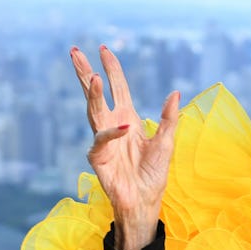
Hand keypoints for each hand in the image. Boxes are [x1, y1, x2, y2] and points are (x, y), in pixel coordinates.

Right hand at [70, 45, 179, 249]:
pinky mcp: (99, 157)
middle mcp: (113, 125)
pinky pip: (103, 140)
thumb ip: (169, 119)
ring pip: (94, 111)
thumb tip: (175, 93)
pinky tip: (124, 127)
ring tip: (91, 77)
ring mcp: (103, 140)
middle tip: (75, 51)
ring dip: (92, 95)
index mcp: (128, 118)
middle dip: (85, 73)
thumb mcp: (166, 143)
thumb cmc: (154, 174)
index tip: (104, 49)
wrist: (145, 200)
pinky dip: (113, 133)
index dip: (112, 69)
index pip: (118, 88)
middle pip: (96, 94)